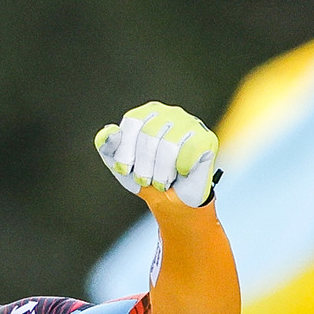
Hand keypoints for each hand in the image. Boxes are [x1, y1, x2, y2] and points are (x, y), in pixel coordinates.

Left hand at [96, 102, 218, 207]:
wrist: (172, 199)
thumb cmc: (145, 175)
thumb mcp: (119, 163)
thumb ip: (107, 145)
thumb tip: (111, 132)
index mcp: (146, 113)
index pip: (132, 122)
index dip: (126, 151)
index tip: (125, 169)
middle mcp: (170, 113)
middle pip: (150, 135)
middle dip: (143, 166)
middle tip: (146, 180)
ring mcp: (190, 124)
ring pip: (169, 146)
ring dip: (161, 173)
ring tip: (162, 181)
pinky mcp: (206, 139)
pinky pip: (189, 152)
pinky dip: (181, 170)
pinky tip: (182, 173)